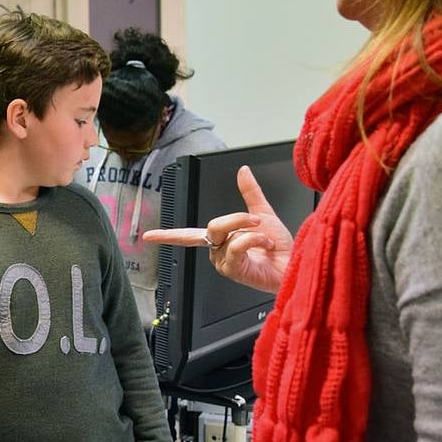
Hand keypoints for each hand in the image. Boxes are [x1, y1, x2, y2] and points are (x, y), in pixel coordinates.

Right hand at [143, 165, 293, 294]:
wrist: (294, 263)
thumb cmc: (279, 247)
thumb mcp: (262, 214)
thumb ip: (250, 192)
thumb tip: (243, 170)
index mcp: (220, 240)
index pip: (188, 235)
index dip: (168, 235)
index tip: (147, 236)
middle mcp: (218, 252)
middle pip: (212, 226)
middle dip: (236, 219)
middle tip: (256, 221)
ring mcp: (223, 263)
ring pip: (225, 234)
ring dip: (252, 232)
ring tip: (266, 240)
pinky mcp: (232, 270)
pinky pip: (236, 246)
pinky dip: (254, 240)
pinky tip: (267, 246)